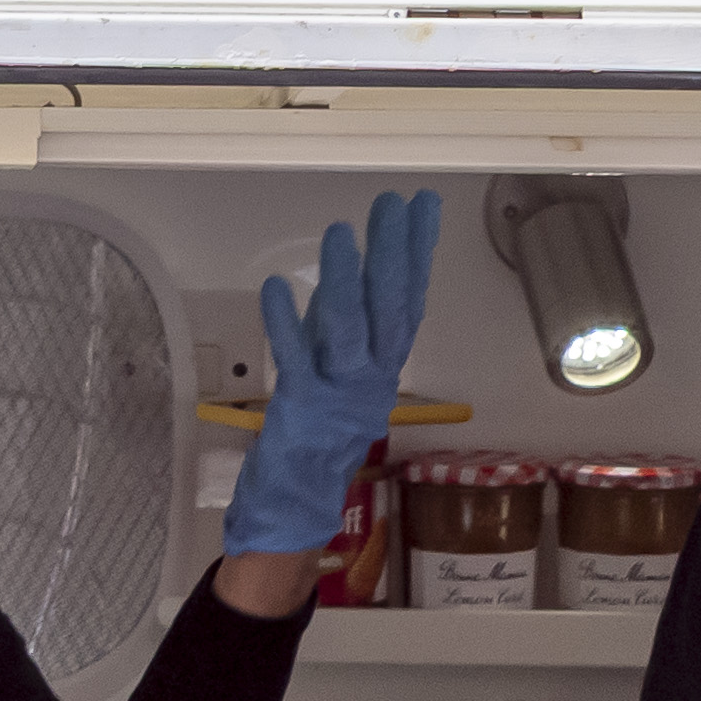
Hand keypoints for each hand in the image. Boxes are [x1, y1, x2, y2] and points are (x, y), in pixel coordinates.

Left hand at [227, 186, 451, 560]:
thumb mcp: (346, 364)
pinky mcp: (303, 405)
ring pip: (348, 331)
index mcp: (385, 362)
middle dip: (392, 254)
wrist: (302, 495)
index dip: (418, 251)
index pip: (409, 298)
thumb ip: (355, 319)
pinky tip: (277, 287)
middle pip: (388, 308)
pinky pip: (296, 360)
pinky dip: (285, 324)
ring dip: (344, 282)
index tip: (423, 207)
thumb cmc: (322, 424)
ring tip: (341, 234)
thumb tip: (363, 263)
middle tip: (394, 205)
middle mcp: (372, 373)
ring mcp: (339, 390)